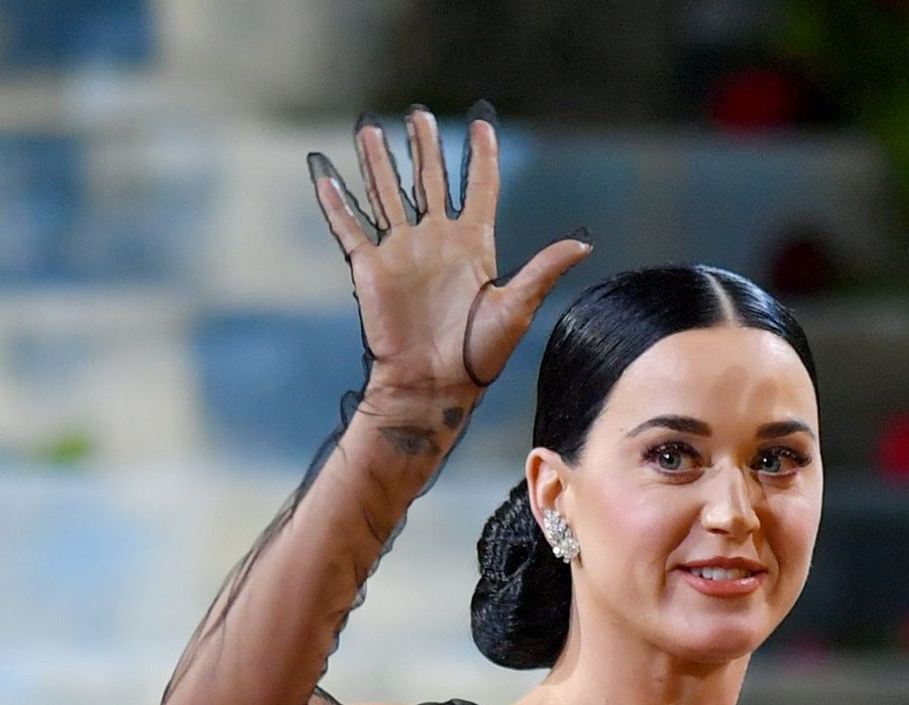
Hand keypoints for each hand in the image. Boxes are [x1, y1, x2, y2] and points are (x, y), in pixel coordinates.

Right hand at [308, 100, 593, 402]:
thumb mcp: (517, 307)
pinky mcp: (371, 268)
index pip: (479, 188)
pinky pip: (350, 228)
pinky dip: (336, 203)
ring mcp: (402, 252)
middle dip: (425, 147)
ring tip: (370, 128)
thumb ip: (544, 269)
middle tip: (419, 114)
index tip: (481, 124)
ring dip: (378, 163)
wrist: (433, 386)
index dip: (481, 156)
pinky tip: (324, 175)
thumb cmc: (478, 355)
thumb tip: (584, 243)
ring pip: (387, 194)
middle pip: (430, 180)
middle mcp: (436, 242)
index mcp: (473, 246)